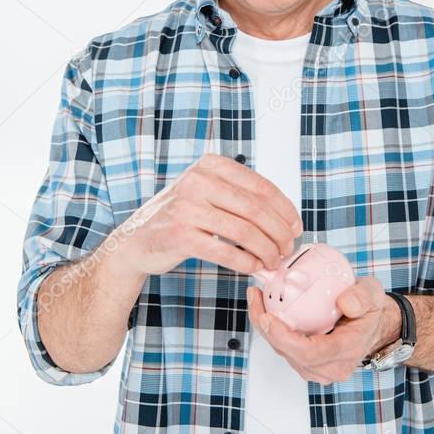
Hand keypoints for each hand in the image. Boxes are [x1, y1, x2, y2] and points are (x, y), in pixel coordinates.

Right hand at [116, 153, 302, 276]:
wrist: (137, 241)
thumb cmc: (179, 218)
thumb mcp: (207, 193)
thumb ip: (239, 198)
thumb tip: (284, 220)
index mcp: (210, 166)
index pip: (260, 186)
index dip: (284, 209)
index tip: (295, 227)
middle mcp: (198, 181)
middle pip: (255, 209)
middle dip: (279, 233)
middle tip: (287, 249)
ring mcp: (187, 208)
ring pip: (244, 231)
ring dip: (266, 251)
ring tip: (274, 262)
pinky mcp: (180, 235)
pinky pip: (225, 251)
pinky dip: (246, 262)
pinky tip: (254, 268)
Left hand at [246, 275, 401, 384]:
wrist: (372, 324)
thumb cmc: (370, 310)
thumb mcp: (373, 294)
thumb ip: (362, 296)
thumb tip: (344, 302)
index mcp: (346, 352)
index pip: (310, 353)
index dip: (284, 338)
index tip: (268, 316)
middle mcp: (330, 367)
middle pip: (289, 353)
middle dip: (266, 328)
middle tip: (255, 298)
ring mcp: (318, 369)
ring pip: (283, 352)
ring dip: (265, 328)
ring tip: (256, 298)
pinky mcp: (308, 364)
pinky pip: (284, 349)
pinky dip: (272, 330)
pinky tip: (265, 308)